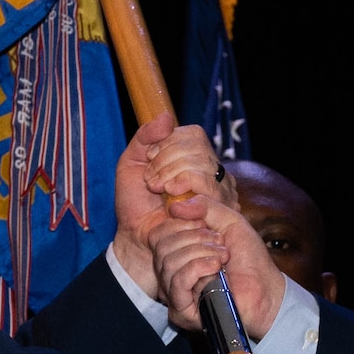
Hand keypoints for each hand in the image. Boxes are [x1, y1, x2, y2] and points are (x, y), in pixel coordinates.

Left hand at [112, 116, 232, 296]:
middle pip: (198, 148)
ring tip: (159, 191)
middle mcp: (211, 171)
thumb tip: (166, 118)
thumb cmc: (135, 203)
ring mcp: (220, 190)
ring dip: (173, 175)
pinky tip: (173, 201)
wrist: (137, 236)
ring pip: (203, 165)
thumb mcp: (131, 164)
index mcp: (193, 157)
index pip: (193, 135)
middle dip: (167, 161)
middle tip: (152, 181)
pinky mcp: (222, 210)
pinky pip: (209, 185)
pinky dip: (185, 187)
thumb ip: (144, 138)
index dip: (169, 143)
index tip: (150, 160)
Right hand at [150, 197, 286, 336]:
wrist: (266, 290)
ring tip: (223, 257)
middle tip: (220, 244)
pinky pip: (176, 282)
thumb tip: (174, 207)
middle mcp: (171, 272)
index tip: (207, 227)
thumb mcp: (229, 221)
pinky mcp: (181, 311)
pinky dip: (196, 269)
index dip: (181, 224)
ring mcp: (174, 293)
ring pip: (168, 262)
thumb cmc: (250, 259)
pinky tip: (216, 268)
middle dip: (194, 238)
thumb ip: (204, 207)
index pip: (158, 233)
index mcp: (177, 252)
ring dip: (200, 253)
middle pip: (162, 246)